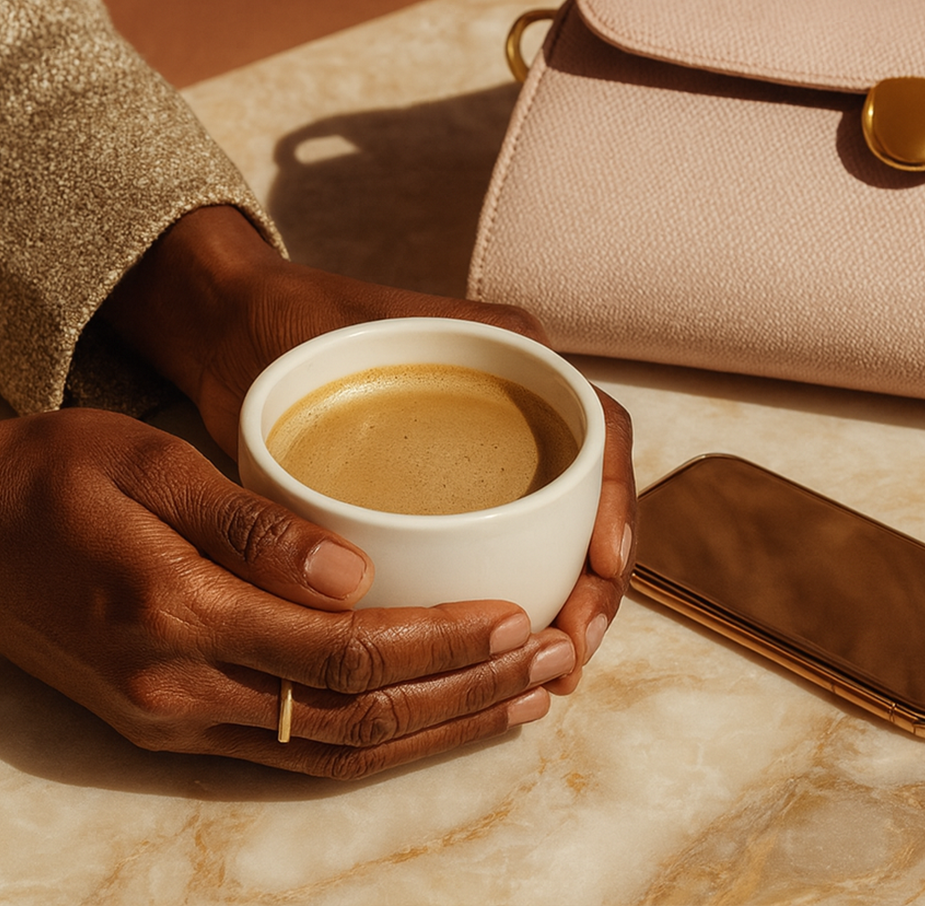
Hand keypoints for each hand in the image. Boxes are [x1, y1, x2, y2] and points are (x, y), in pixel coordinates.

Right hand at [0, 409, 580, 778]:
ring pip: (336, 752)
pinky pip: (296, 755)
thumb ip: (246, 525)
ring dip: (437, 730)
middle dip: (466, 694)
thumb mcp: (145, 464)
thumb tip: (354, 571)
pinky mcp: (174, 727)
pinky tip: (432, 722)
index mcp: (176, 611)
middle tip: (550, 665)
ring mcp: (176, 721)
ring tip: (522, 702)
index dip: (442, 641)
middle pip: (357, 717)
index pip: (344, 648)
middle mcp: (181, 689)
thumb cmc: (59, 477)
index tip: (518, 618)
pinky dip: (378, 746)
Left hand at [104, 206, 635, 688]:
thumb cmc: (288, 323)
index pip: (598, 430)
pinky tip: (500, 658)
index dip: (614, 500)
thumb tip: (359, 553)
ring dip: (566, 601)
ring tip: (554, 672)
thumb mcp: (331, 349)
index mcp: (510, 357)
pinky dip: (516, 599)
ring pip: (555, 534)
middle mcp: (511, 408)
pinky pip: (503, 549)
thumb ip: (355, 417)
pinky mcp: (446, 495)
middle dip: (597, 579)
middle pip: (589, 497)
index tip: (603, 566)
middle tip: (572, 650)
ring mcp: (482, 455)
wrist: (239, 328)